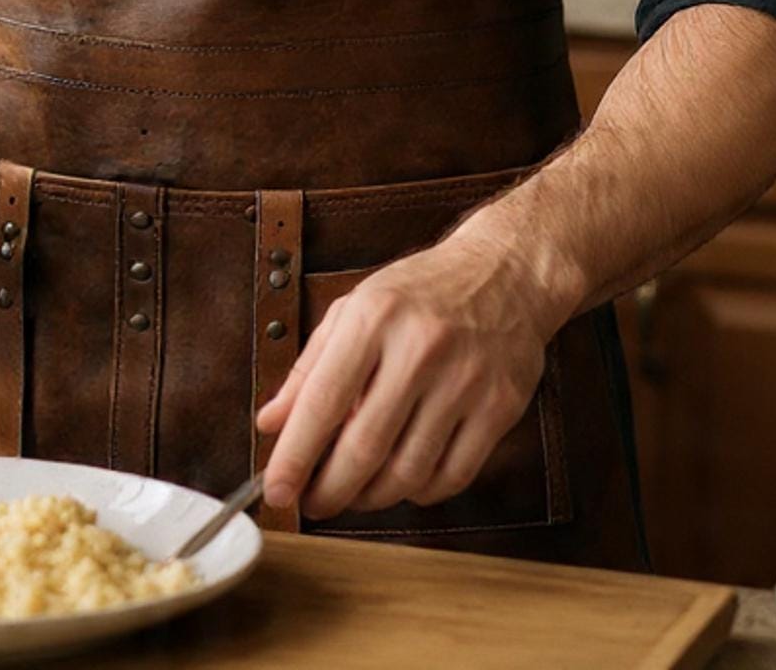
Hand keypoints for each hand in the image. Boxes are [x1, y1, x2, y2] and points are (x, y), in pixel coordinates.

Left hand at [254, 223, 565, 519]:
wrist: (505, 271)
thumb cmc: (419, 292)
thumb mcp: (353, 309)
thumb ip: (308, 367)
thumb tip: (270, 423)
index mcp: (373, 317)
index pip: (323, 401)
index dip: (295, 456)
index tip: (276, 491)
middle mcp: (420, 348)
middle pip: (365, 448)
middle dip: (330, 491)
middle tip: (313, 504)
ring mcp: (465, 380)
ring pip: (408, 472)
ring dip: (372, 497)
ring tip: (355, 492)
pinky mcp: (500, 406)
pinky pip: (453, 476)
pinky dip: (420, 492)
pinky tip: (405, 479)